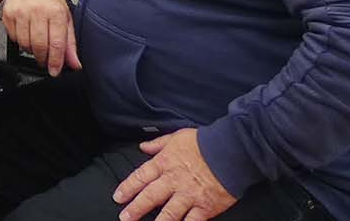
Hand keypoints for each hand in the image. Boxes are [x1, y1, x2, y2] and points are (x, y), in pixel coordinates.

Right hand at [2, 0, 79, 75]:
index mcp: (55, 12)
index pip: (56, 43)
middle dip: (43, 59)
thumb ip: (70, 43)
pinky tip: (27, 35)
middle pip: (39, 46)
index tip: (55, 71)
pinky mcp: (8, 14)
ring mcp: (20, 12)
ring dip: (31, 50)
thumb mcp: (65, 18)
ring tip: (37, 44)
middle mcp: (37, 11)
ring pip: (24, 44)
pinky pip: (13, 38)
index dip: (55, 61)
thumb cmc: (50, 1)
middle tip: (46, 61)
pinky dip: (20, 42)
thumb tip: (74, 64)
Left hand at [113, 129, 235, 220]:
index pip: (141, 176)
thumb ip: (158, 143)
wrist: (231, 150)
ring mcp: (190, 195)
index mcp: (165, 162)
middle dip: (135, 208)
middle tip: (124, 217)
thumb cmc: (204, 142)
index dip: (128, 187)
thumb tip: (143, 147)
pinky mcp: (205, 207)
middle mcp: (174, 180)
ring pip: (168, 213)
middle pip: (150, 197)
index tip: (118, 197)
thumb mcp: (177, 136)